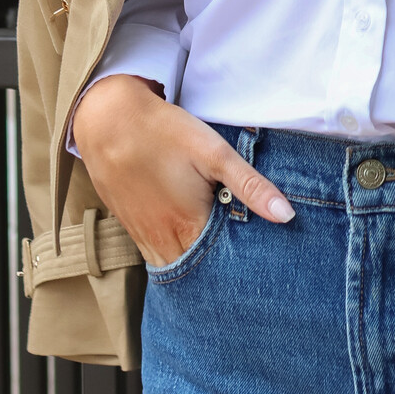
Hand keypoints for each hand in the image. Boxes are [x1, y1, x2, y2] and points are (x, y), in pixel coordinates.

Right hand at [70, 75, 294, 266]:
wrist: (108, 119)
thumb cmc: (164, 133)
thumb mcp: (214, 153)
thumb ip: (251, 186)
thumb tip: (286, 215)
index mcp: (188, 228)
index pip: (220, 269)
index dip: (240, 271)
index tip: (258, 269)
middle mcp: (162, 241)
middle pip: (196, 274)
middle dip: (218, 274)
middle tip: (241, 269)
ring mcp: (142, 236)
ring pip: (173, 267)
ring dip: (194, 267)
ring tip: (217, 260)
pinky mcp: (130, 225)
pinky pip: (154, 254)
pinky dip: (173, 254)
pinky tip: (186, 241)